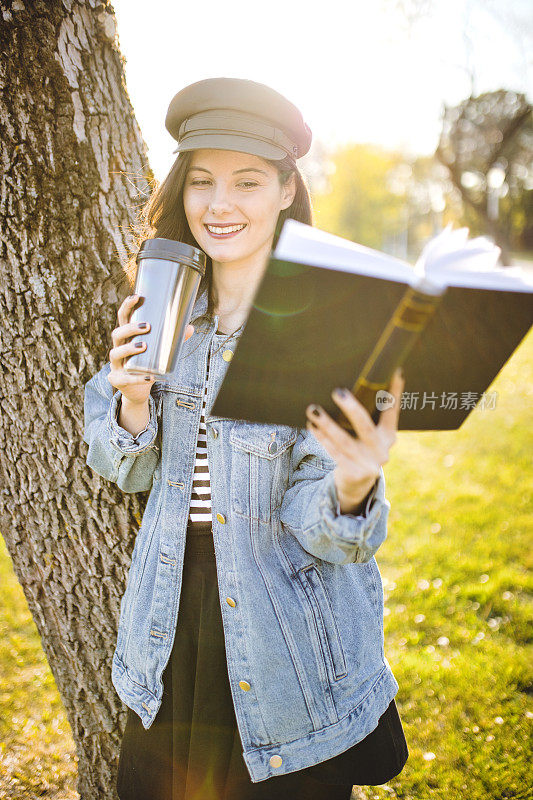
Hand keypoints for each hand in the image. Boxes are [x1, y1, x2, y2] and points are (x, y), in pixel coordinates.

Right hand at [108, 294, 193, 404]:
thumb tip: (190, 327)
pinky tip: (150, 377)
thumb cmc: (147, 364)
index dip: (127, 306)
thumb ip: (174, 340)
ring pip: (115, 353)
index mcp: (126, 337)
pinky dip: (138, 378)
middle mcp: (117, 348)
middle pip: (117, 334)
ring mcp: (115, 365)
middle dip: (130, 328)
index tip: (136, 296)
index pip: (122, 318)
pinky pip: (125, 378)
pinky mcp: (117, 380)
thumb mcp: (160, 350)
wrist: (137, 390)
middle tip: (147, 326)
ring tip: (144, 346)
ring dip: (129, 348)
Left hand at [305, 368, 404, 512]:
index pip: (392, 411)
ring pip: (345, 440)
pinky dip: (322, 438)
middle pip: (365, 426)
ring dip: (327, 423)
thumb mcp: (367, 437)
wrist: (356, 485)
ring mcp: (369, 463)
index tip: (395, 372)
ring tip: (313, 409)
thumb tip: (347, 388)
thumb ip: (365, 418)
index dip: (395, 392)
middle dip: (351, 408)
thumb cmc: (359, 450)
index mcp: (388, 436)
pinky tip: (312, 426)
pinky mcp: (354, 473)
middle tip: (337, 391)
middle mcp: (382, 450)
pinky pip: (334, 452)